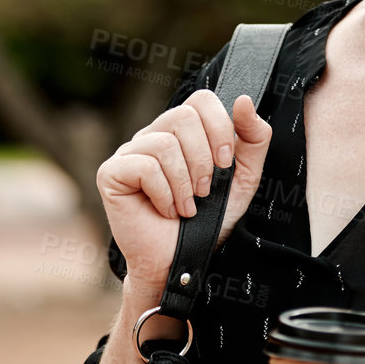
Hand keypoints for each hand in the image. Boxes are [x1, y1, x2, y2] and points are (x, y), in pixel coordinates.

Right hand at [96, 90, 271, 292]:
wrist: (183, 262)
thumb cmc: (210, 221)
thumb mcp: (243, 179)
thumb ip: (253, 140)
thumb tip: (244, 101)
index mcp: (182, 132)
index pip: (201, 101)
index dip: (219, 128)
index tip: (224, 164)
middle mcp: (153, 135)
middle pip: (183, 116)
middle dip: (203, 159)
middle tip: (205, 191)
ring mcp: (129, 153)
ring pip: (164, 143)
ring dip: (184, 183)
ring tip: (187, 207)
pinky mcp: (111, 173)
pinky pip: (144, 166)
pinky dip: (164, 194)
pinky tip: (166, 211)